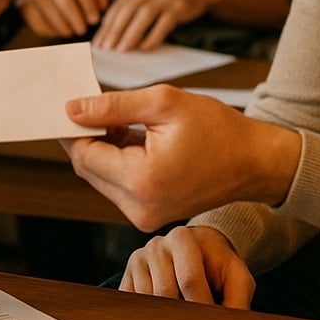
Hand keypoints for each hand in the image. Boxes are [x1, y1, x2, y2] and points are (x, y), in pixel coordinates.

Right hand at [16, 0, 108, 37]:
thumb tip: (102, 6)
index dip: (87, 2)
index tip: (94, 20)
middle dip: (72, 13)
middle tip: (82, 30)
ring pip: (44, 2)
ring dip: (59, 21)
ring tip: (71, 33)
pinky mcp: (23, 1)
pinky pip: (33, 15)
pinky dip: (46, 27)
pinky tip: (58, 33)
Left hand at [61, 85, 298, 231]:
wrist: (254, 162)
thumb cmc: (217, 129)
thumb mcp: (165, 103)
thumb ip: (113, 106)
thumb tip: (72, 109)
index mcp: (141, 180)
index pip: (84, 153)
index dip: (71, 127)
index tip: (66, 103)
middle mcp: (138, 207)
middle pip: (88, 168)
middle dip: (85, 135)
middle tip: (90, 104)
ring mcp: (143, 216)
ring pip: (100, 176)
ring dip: (102, 147)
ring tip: (123, 119)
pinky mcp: (148, 215)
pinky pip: (118, 185)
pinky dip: (117, 160)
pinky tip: (133, 136)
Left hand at [92, 0, 219, 50]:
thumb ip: (131, 11)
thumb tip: (111, 34)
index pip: (117, 8)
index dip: (106, 25)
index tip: (97, 43)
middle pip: (128, 10)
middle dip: (115, 30)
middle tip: (105, 49)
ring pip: (145, 14)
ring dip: (131, 33)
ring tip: (121, 50)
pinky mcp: (180, 6)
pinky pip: (166, 21)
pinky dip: (155, 34)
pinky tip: (145, 47)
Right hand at [122, 225, 254, 308]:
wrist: (197, 247)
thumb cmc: (216, 263)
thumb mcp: (235, 274)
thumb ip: (237, 298)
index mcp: (183, 238)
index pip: (188, 279)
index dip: (201, 307)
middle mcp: (156, 246)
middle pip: (165, 293)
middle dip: (182, 315)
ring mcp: (138, 260)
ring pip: (147, 302)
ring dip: (164, 317)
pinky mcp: (127, 276)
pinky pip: (132, 304)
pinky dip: (147, 317)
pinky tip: (162, 317)